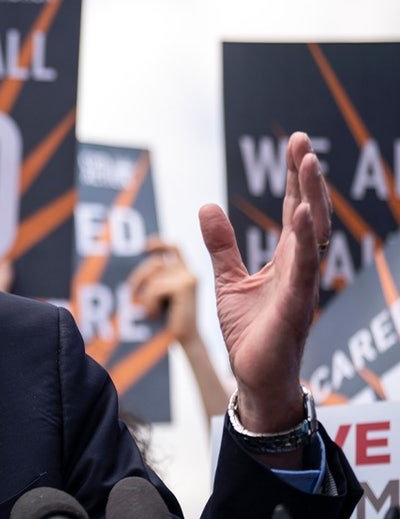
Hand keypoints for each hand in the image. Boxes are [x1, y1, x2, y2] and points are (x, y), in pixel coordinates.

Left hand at [128, 239, 198, 343]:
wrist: (186, 340)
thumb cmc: (168, 322)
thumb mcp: (160, 297)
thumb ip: (154, 280)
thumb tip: (133, 268)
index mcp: (185, 272)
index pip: (174, 248)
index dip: (158, 243)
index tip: (143, 246)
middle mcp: (189, 272)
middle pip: (155, 263)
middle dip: (138, 278)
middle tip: (129, 293)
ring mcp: (189, 277)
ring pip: (153, 278)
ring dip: (144, 296)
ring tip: (150, 312)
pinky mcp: (185, 286)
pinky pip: (154, 288)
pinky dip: (149, 302)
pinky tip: (155, 314)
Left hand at [199, 132, 329, 434]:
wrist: (255, 377)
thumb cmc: (250, 332)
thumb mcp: (228, 280)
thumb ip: (220, 245)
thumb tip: (207, 206)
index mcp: (286, 259)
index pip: (293, 208)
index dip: (294, 177)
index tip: (293, 143)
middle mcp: (300, 267)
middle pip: (307, 212)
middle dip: (305, 177)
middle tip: (301, 141)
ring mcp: (302, 284)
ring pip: (311, 234)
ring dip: (310, 198)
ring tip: (308, 164)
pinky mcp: (296, 304)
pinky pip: (304, 268)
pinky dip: (302, 240)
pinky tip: (301, 213)